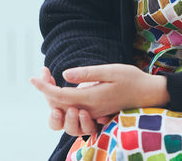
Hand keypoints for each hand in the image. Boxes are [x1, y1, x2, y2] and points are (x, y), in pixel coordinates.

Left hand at [30, 64, 168, 135]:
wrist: (148, 93)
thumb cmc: (131, 79)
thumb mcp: (110, 71)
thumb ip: (87, 73)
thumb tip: (64, 75)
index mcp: (91, 99)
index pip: (60, 97)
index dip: (44, 88)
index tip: (32, 78)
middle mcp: (89, 108)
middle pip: (59, 104)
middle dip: (46, 89)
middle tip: (42, 71)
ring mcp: (92, 111)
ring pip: (65, 108)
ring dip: (53, 95)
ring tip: (48, 78)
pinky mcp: (95, 110)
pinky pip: (74, 107)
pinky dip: (63, 98)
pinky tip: (61, 85)